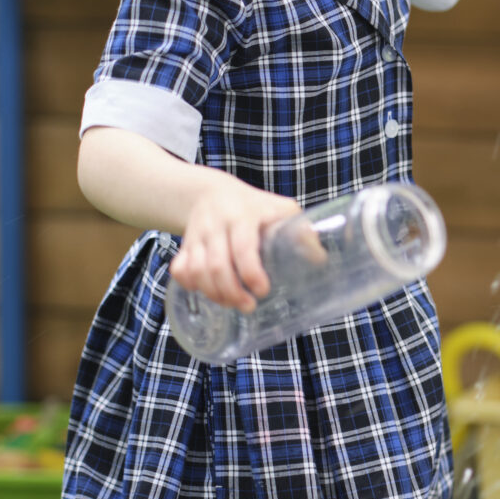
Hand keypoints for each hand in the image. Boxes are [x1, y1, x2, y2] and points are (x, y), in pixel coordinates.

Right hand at [168, 181, 301, 311]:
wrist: (213, 192)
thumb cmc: (256, 205)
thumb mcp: (281, 209)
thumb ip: (301, 231)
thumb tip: (320, 259)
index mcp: (244, 214)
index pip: (243, 246)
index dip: (250, 271)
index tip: (262, 290)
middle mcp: (217, 224)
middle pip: (217, 265)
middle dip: (231, 292)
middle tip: (248, 306)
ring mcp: (198, 235)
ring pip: (197, 270)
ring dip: (213, 293)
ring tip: (232, 304)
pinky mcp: (185, 245)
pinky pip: (180, 268)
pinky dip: (189, 284)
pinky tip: (205, 293)